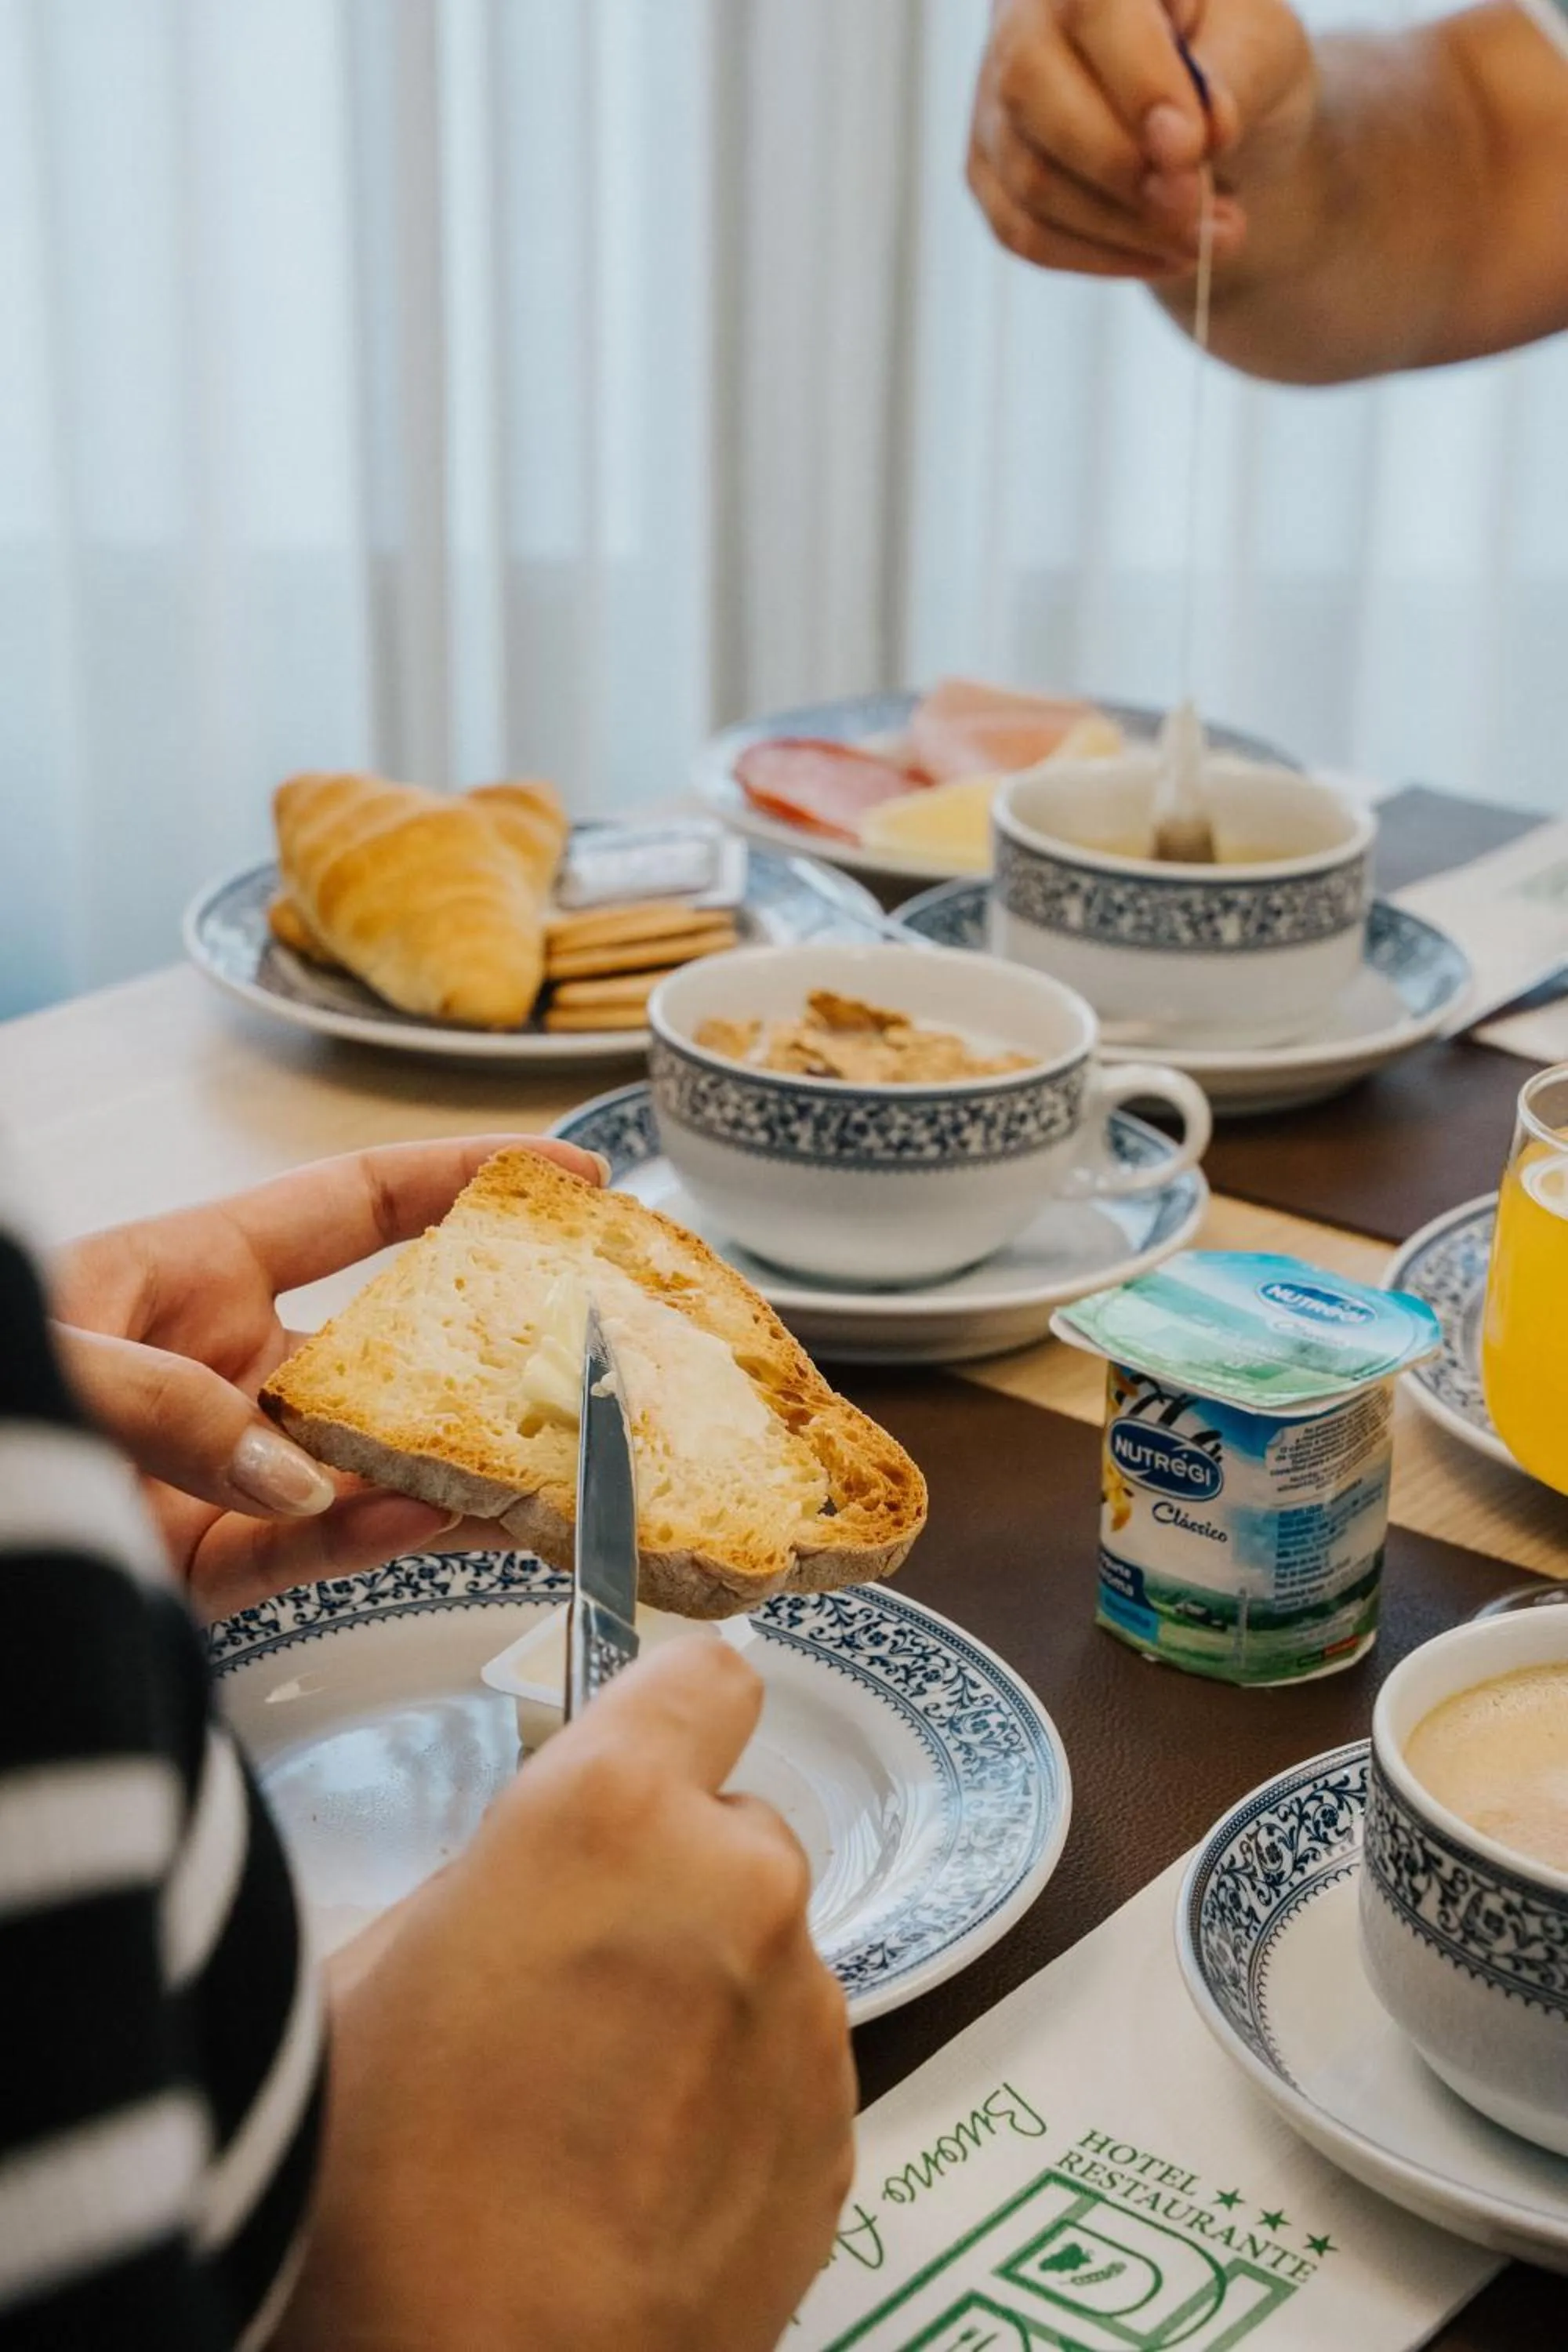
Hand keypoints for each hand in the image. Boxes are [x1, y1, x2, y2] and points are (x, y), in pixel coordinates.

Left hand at [50, 1137, 604, 1617]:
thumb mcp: (57, 1354)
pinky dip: (375, 1535)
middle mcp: (233, 1361)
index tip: (565, 1176)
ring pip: (373, 1454)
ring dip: (457, 1457)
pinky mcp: (206, 1562)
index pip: (362, 1206)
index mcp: (198, 1267)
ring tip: (551, 1456)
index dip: (465, 1179)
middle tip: (597, 1350)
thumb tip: (299, 1470)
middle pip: (391, 1340)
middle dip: (492, 1341)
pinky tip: (440, 1520)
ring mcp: (228, 1461)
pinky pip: (314, 1545)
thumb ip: (169, 1401)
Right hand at [278, 1640, 855, 2351]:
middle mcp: (740, 1889)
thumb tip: (547, 1885)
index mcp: (613, 1816)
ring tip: (607, 2105)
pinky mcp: (841, 2138)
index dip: (669, 1716)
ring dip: (711, 1992)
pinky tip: (651, 2177)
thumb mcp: (371, 1977)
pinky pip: (793, 2068)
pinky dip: (740, 2096)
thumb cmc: (377, 2177)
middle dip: (676, 1879)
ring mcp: (806, 2019)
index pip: (705, 1680)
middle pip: (736, 1831)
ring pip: (770, 1955)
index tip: (637, 1764)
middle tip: (583, 1980)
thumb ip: (494, 1886)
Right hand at [967, 0, 1315, 280]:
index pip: (1091, 8)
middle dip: (1124, 172)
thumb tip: (1180, 144)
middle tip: (1199, 208)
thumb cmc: (1234, 59)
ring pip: (1032, 181)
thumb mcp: (1263, 49)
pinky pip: (1026, 234)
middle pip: (1033, 95)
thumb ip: (1228, 81)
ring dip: (1125, 230)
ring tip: (1207, 239)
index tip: (1192, 148)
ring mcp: (993, 101)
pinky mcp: (989, 172)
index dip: (1138, 85)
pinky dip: (1101, 257)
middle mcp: (1022, 19)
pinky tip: (1162, 254)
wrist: (1203, 116)